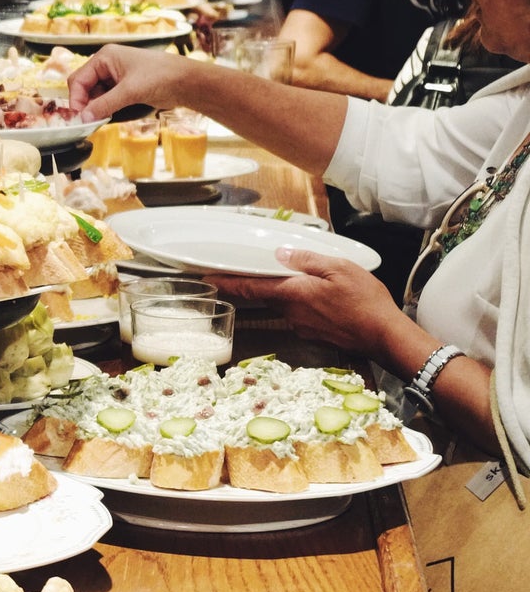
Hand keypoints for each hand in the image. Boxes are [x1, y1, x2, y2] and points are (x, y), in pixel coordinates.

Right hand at [68, 45, 197, 120]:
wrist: (187, 82)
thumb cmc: (161, 76)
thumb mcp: (130, 91)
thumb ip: (104, 105)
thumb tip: (84, 118)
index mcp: (105, 57)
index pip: (79, 79)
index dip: (76, 99)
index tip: (79, 117)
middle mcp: (107, 65)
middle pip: (84, 87)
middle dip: (84, 104)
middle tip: (87, 122)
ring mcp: (115, 76)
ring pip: (94, 95)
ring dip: (95, 108)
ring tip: (99, 121)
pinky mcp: (124, 88)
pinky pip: (106, 99)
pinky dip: (104, 109)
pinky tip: (107, 117)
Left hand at [211, 248, 403, 361]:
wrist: (384, 337)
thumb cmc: (365, 302)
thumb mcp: (339, 268)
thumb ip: (307, 261)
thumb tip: (281, 255)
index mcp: (293, 293)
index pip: (250, 287)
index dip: (227, 282)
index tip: (208, 278)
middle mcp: (291, 312)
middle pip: (265, 295)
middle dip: (255, 284)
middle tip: (248, 271)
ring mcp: (301, 326)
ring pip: (283, 305)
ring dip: (284, 293)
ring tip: (298, 281)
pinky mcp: (313, 334)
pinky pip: (299, 315)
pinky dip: (301, 304)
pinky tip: (318, 298)